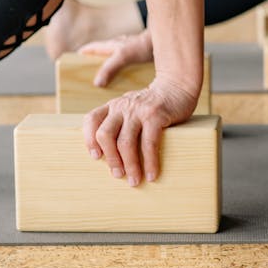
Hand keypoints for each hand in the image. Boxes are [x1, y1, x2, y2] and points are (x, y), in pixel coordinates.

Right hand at [79, 30, 152, 86]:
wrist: (162, 43)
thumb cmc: (142, 45)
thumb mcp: (122, 56)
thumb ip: (109, 68)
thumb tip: (96, 83)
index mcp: (110, 46)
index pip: (91, 48)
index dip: (81, 55)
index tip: (72, 65)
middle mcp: (117, 49)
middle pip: (101, 58)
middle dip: (95, 68)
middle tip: (88, 84)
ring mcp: (128, 55)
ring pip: (114, 64)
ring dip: (110, 75)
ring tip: (107, 91)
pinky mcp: (137, 61)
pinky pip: (126, 70)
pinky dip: (123, 78)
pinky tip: (125, 89)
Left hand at [82, 74, 200, 186]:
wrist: (178, 85)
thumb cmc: (153, 105)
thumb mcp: (131, 108)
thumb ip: (120, 122)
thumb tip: (114, 156)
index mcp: (113, 106)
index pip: (91, 120)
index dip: (89, 140)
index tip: (96, 157)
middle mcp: (122, 106)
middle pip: (105, 134)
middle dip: (111, 159)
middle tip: (118, 175)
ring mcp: (138, 110)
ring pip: (126, 143)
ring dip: (130, 166)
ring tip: (135, 181)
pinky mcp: (155, 115)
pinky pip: (149, 144)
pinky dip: (150, 162)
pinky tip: (152, 174)